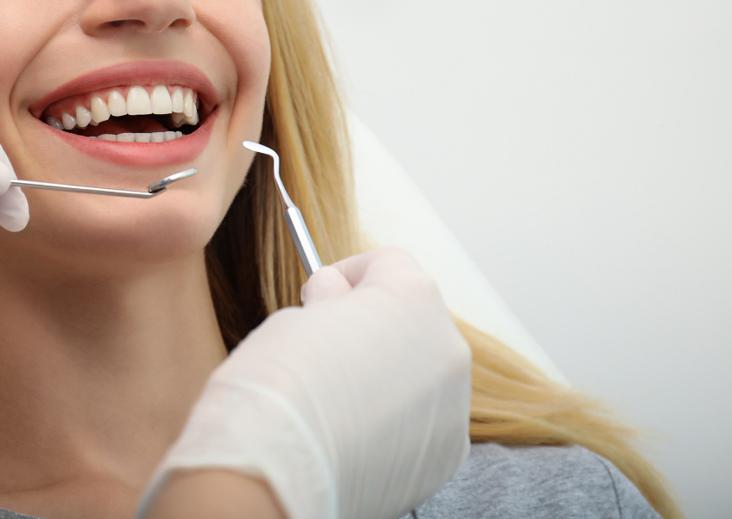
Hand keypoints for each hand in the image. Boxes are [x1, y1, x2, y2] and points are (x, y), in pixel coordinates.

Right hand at [140, 247, 470, 518]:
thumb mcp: (295, 316)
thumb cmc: (278, 387)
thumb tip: (340, 304)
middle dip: (373, 327)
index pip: (388, 261)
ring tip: (334, 397)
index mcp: (412, 297)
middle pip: (412, 317)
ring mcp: (454, 404)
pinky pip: (423, 419)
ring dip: (387, 374)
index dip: (348, 274)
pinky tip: (351, 430)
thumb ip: (331, 303)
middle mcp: (447, 345)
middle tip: (323, 348)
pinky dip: (394, 420)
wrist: (277, 471)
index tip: (320, 296)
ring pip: (421, 370)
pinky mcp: (447, 454)